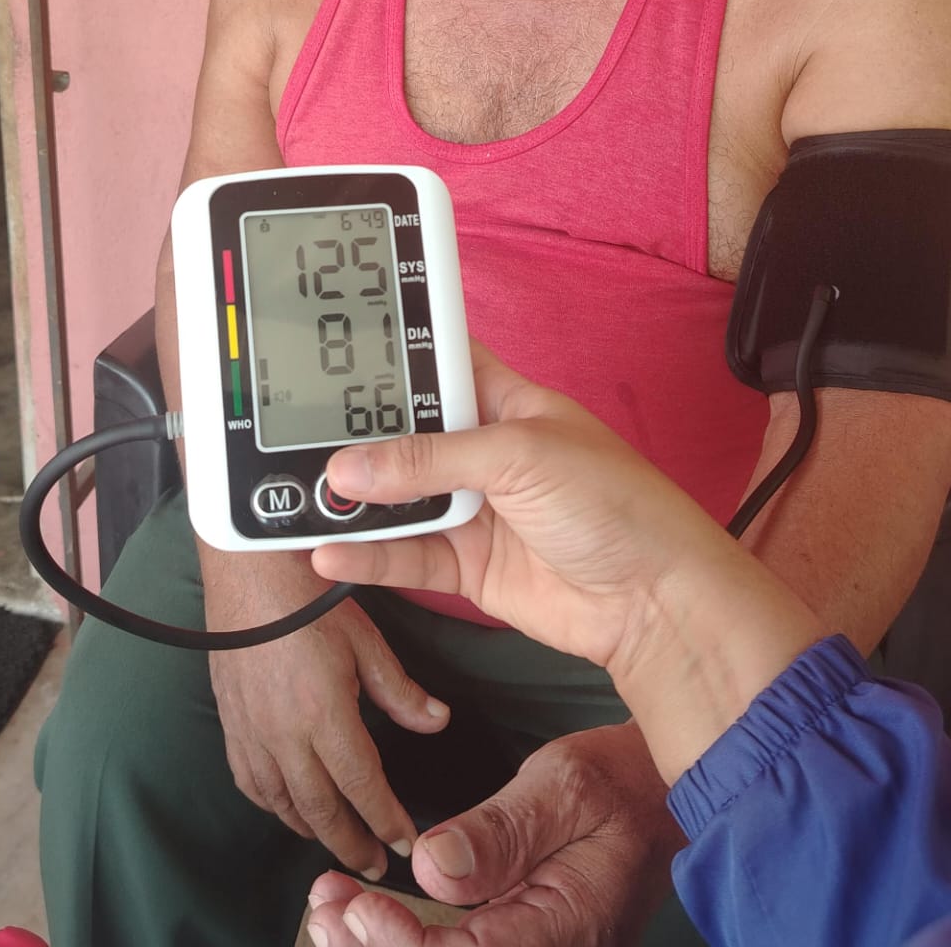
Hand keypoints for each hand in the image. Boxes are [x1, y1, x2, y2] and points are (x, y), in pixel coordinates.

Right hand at [203, 551, 450, 877]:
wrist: (249, 574)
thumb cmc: (311, 600)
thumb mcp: (367, 641)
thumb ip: (401, 691)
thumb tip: (438, 722)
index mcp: (324, 714)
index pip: (361, 786)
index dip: (386, 821)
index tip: (405, 844)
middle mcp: (284, 735)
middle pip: (320, 810)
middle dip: (351, 844)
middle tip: (374, 865)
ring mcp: (252, 734)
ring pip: (283, 805)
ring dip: (313, 831)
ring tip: (339, 841)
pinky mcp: (231, 725)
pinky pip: (251, 783)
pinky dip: (274, 807)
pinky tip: (290, 808)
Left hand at [304, 725, 680, 945]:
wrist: (661, 798)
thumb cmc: (620, 783)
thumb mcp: (564, 786)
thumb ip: (501, 832)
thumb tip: (430, 868)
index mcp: (565, 928)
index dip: (400, 946)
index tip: (354, 907)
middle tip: (323, 909)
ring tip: (329, 910)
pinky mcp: (522, 944)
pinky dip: (404, 941)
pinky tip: (365, 916)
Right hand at [311, 341, 736, 680]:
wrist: (655, 601)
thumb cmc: (614, 504)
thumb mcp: (522, 456)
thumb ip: (432, 460)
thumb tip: (351, 468)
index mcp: (507, 403)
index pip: (438, 364)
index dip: (392, 355)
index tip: (334, 348)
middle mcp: (485, 452)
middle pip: (406, 436)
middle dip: (357, 435)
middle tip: (294, 427)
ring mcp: (475, 510)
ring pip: (399, 498)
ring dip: (355, 498)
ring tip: (301, 493)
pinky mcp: (468, 566)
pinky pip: (406, 555)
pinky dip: (368, 554)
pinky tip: (329, 548)